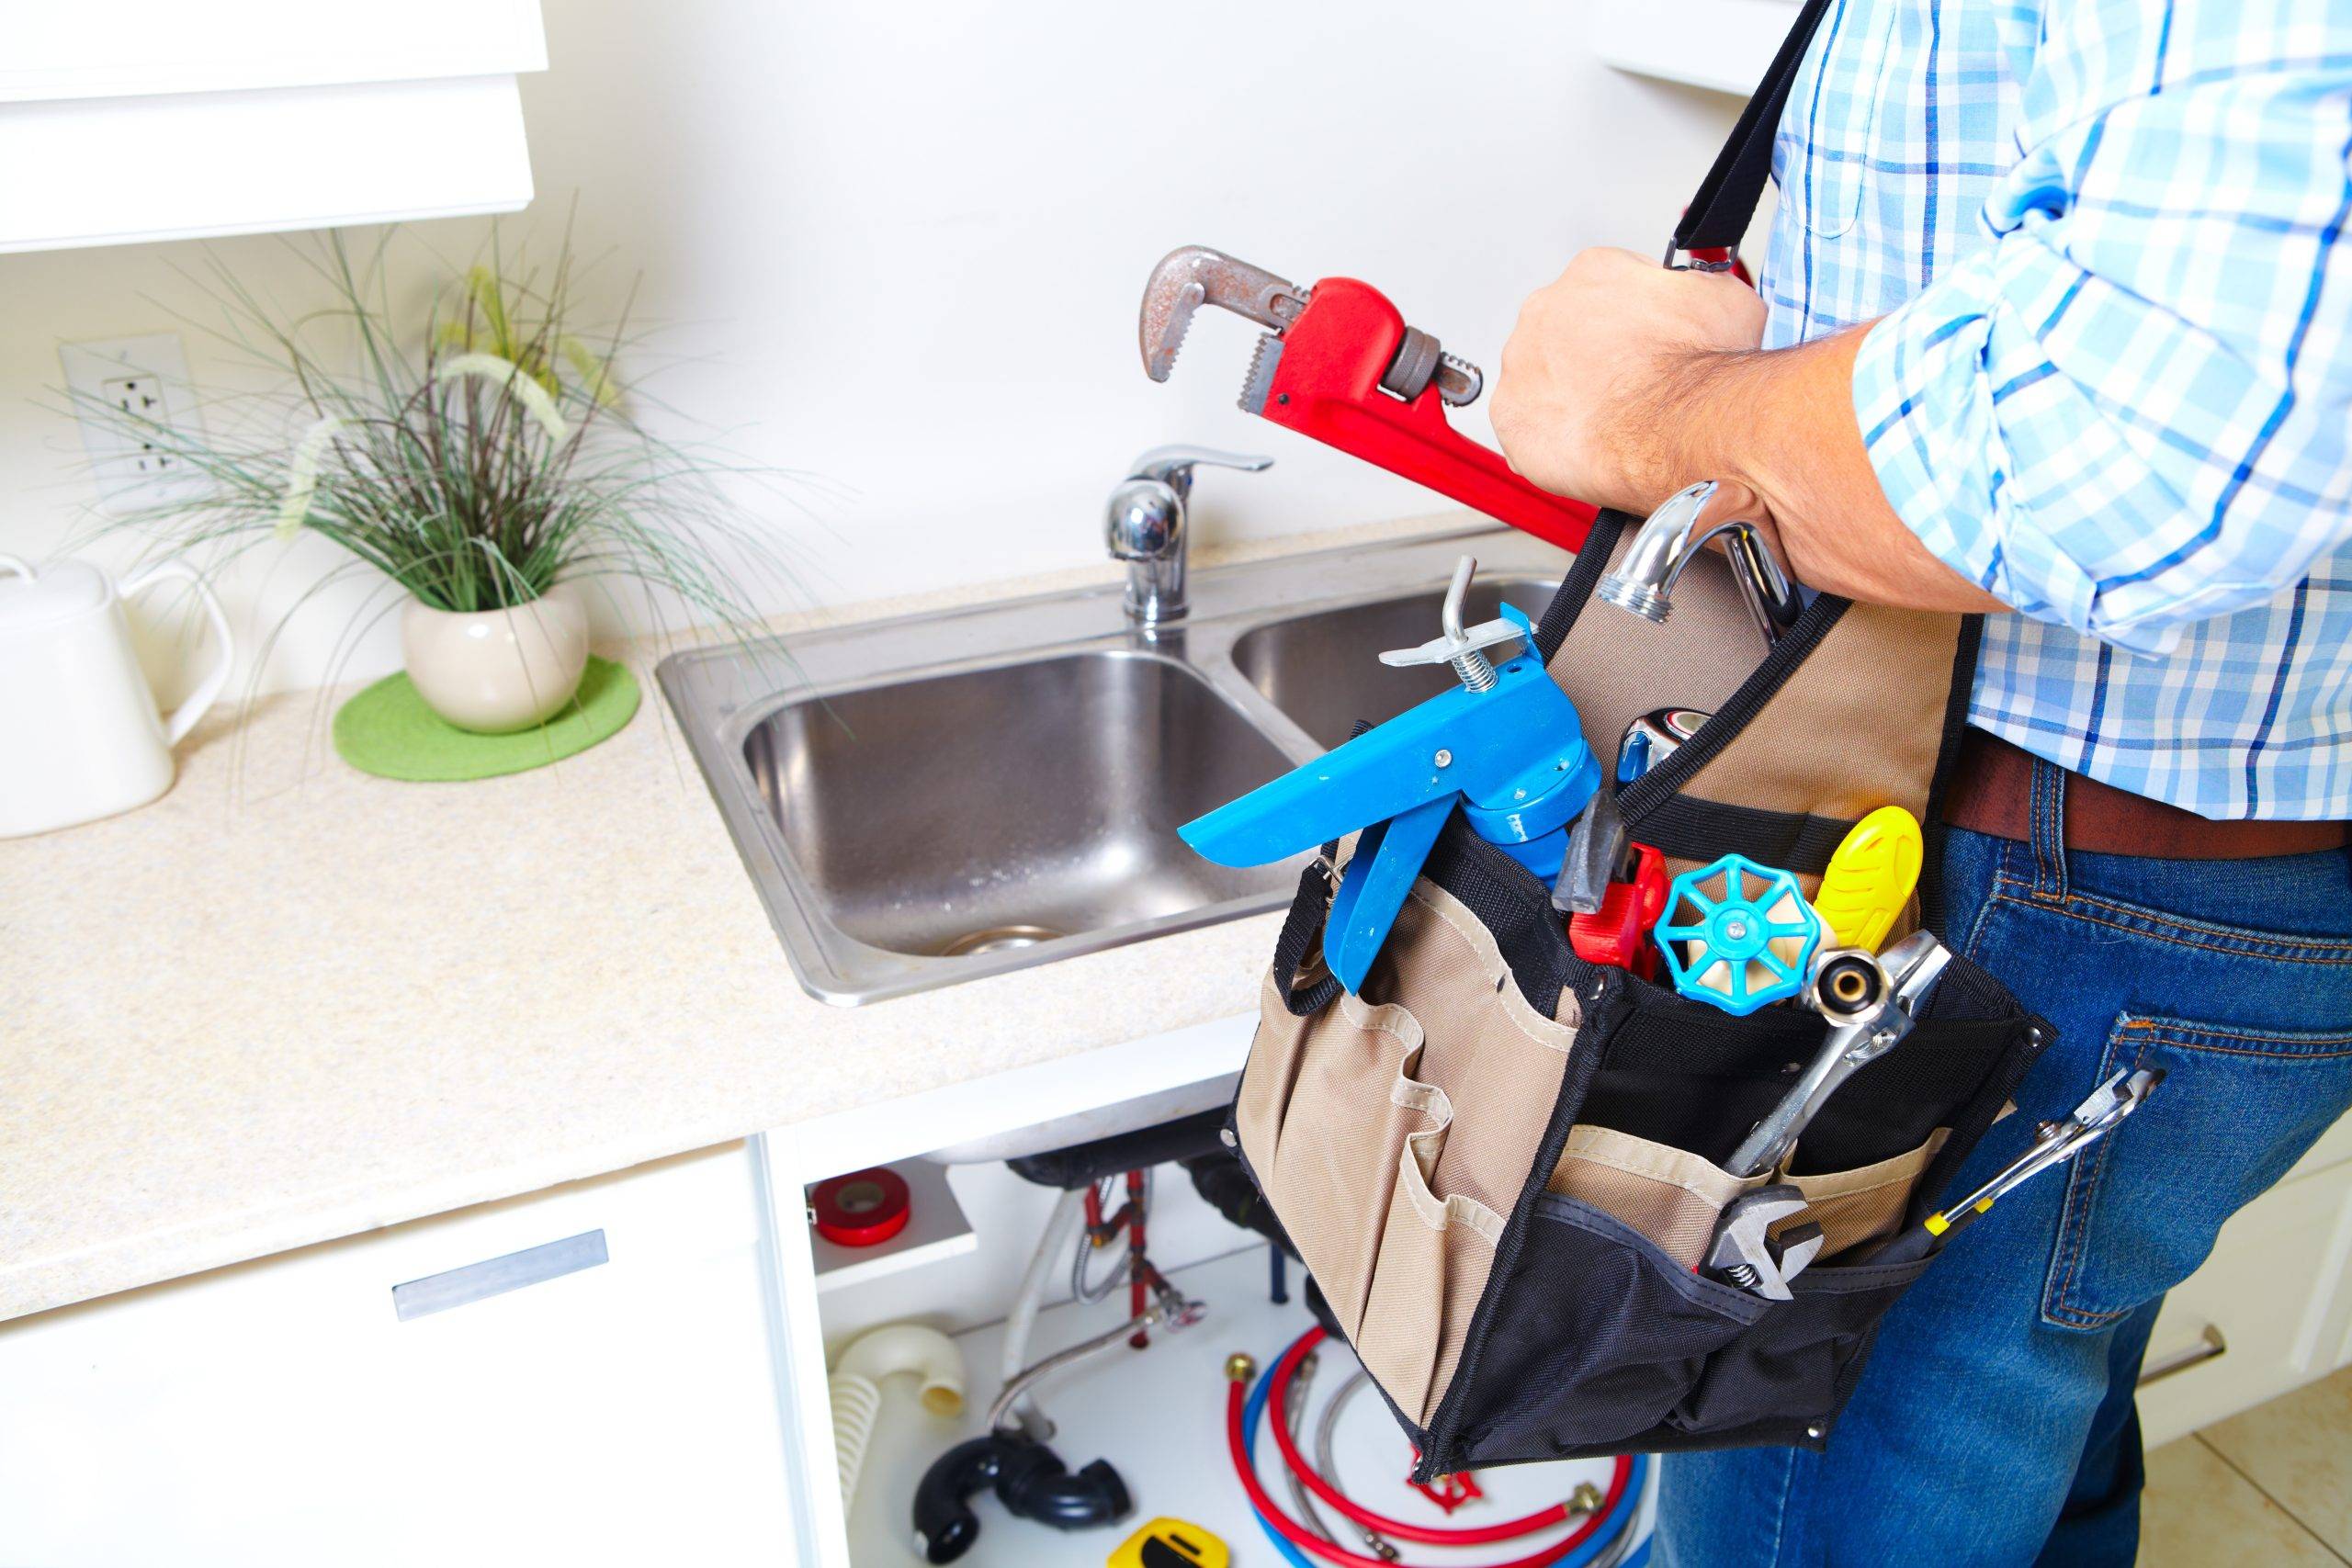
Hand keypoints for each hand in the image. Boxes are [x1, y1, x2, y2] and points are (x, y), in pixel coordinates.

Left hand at [1490, 248, 1766, 511]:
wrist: (1681, 427)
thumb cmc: (1702, 368)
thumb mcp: (1729, 300)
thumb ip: (1702, 290)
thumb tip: (1704, 295)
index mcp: (1594, 271)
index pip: (1606, 291)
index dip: (1635, 324)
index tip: (1649, 348)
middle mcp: (1545, 308)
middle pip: (1566, 334)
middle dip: (1595, 360)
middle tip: (1630, 389)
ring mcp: (1521, 363)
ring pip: (1542, 381)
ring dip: (1570, 400)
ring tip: (1611, 424)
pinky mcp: (1509, 416)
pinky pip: (1526, 430)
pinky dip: (1552, 442)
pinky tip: (1586, 449)